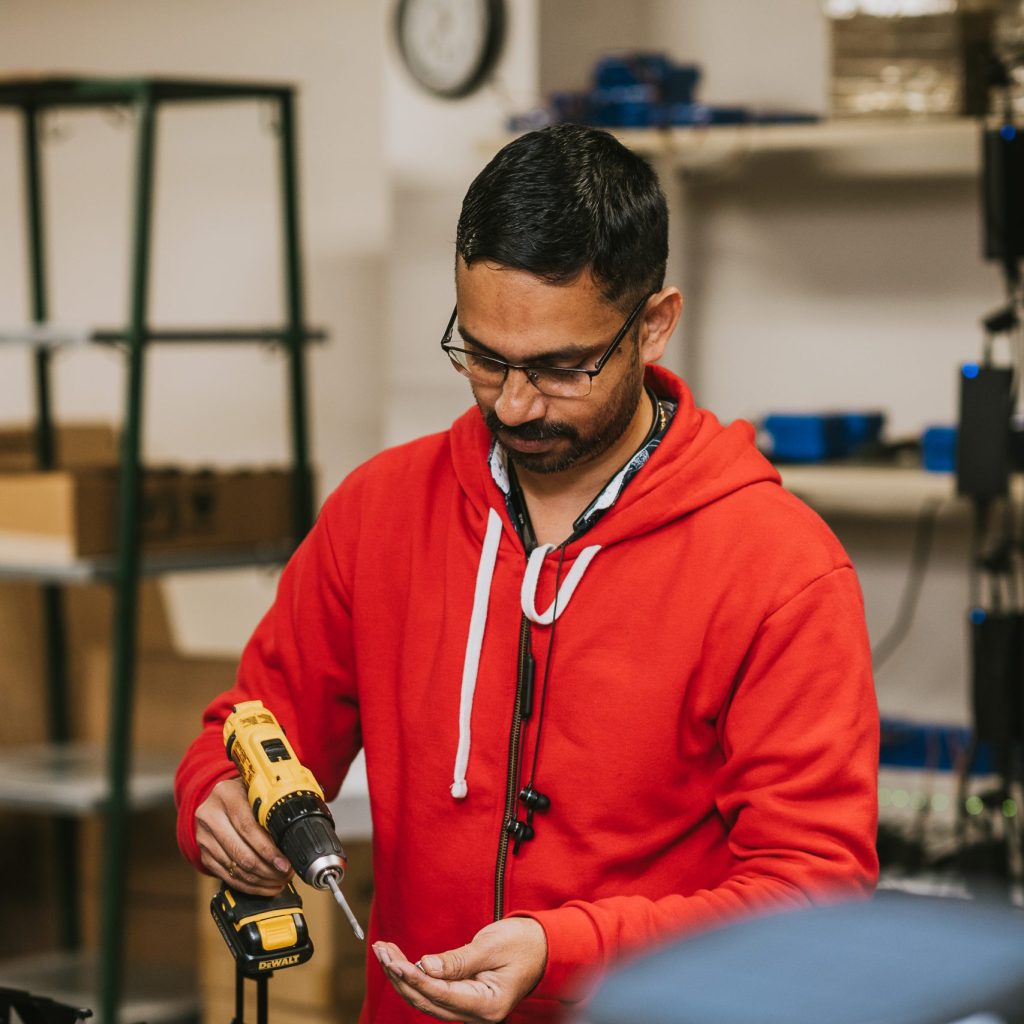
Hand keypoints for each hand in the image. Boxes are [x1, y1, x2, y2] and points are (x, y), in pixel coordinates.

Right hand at [194, 776, 292, 894]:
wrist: (220, 797)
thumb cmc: (246, 793)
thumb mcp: (258, 791)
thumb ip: (271, 808)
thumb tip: (294, 839)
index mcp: (226, 794)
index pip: (248, 829)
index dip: (268, 850)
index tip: (284, 864)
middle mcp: (210, 815)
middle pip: (241, 853)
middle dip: (267, 870)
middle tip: (286, 875)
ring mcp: (204, 837)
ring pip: (235, 868)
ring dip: (260, 880)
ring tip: (279, 882)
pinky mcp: (204, 854)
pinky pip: (227, 876)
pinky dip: (248, 886)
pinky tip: (264, 886)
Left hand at [372, 918, 547, 1022]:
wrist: (544, 946)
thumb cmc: (523, 943)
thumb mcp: (490, 947)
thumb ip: (457, 960)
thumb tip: (424, 966)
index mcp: (488, 1004)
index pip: (441, 994)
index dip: (414, 977)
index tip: (393, 961)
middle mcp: (477, 1014)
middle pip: (427, 1001)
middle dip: (400, 976)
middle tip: (381, 949)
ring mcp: (470, 1008)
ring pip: (426, 998)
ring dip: (403, 976)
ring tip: (384, 951)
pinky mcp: (465, 998)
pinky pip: (434, 992)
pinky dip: (415, 976)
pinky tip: (399, 961)